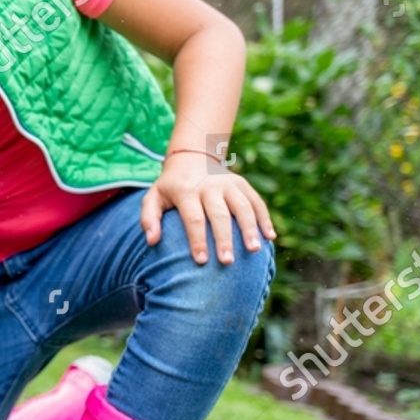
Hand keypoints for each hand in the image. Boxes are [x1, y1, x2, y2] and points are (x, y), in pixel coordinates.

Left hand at [140, 154, 275, 264]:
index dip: (197, 240)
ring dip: (250, 228)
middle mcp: (210, 186)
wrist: (191, 158)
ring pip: (243, 207)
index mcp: (186, 191)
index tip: (201, 261)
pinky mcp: (243, 184)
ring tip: (254, 250)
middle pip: (220, 214)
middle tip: (227, 262)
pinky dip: (265, 218)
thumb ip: (149, 218)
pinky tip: (270, 237)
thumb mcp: (153, 198)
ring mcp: (229, 184)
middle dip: (224, 239)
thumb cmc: (170, 187)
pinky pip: (257, 201)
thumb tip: (151, 241)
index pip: (193, 218)